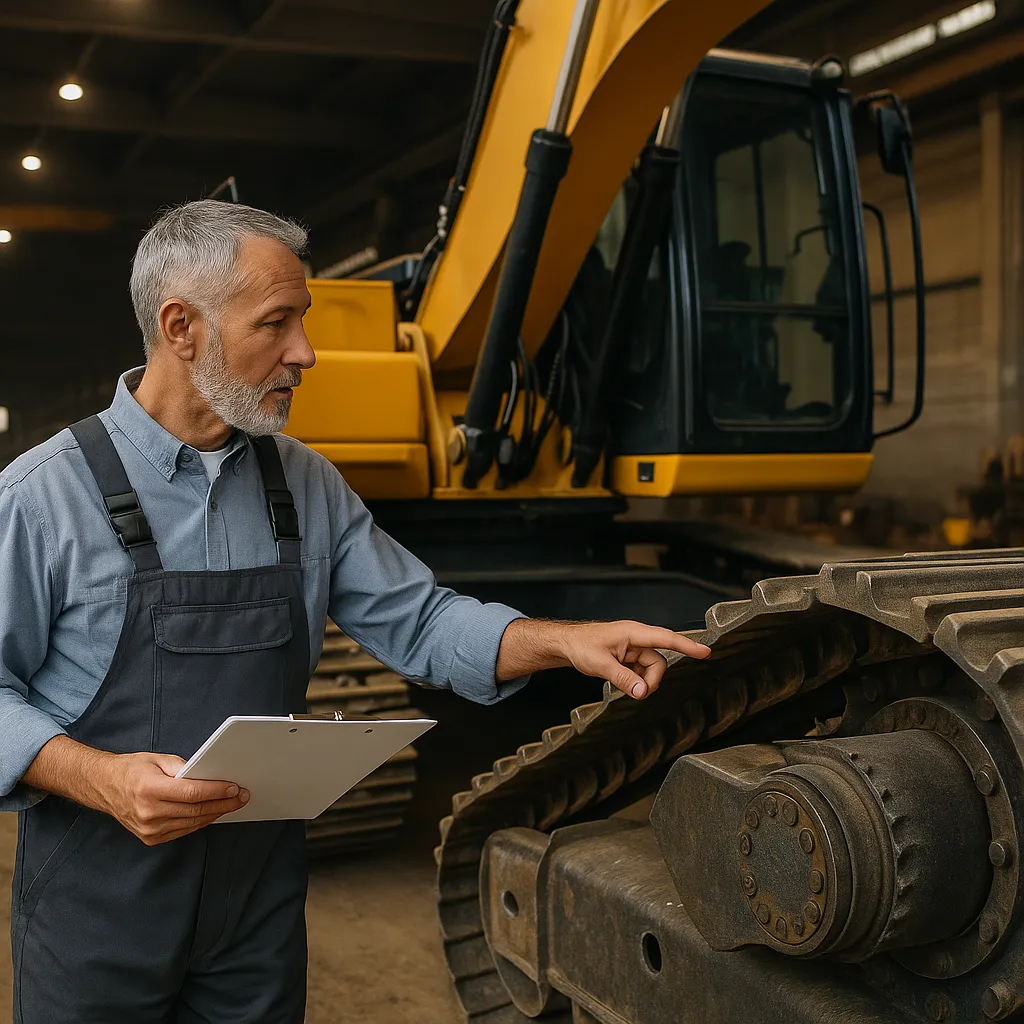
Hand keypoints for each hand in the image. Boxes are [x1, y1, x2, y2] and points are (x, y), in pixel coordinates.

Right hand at [100, 751, 248, 845]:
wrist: (103, 786)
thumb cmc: (131, 770)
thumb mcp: (158, 759)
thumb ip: (183, 767)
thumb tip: (209, 775)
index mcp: (150, 789)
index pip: (192, 793)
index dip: (217, 791)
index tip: (235, 788)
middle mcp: (149, 812)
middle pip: (196, 810)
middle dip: (223, 803)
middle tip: (242, 797)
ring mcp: (149, 829)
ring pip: (192, 823)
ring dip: (215, 813)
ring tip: (232, 804)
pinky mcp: (150, 838)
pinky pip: (183, 830)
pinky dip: (200, 821)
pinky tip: (212, 812)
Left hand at [559, 621, 710, 699]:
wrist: (567, 644)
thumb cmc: (581, 645)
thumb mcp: (600, 664)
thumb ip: (623, 678)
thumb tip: (642, 692)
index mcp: (633, 633)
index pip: (666, 639)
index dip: (687, 645)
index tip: (705, 651)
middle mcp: (637, 639)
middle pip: (658, 662)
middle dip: (650, 680)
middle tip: (635, 691)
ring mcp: (633, 648)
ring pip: (650, 669)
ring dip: (641, 681)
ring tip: (620, 683)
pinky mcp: (629, 657)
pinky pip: (641, 672)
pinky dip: (635, 681)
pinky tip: (620, 680)